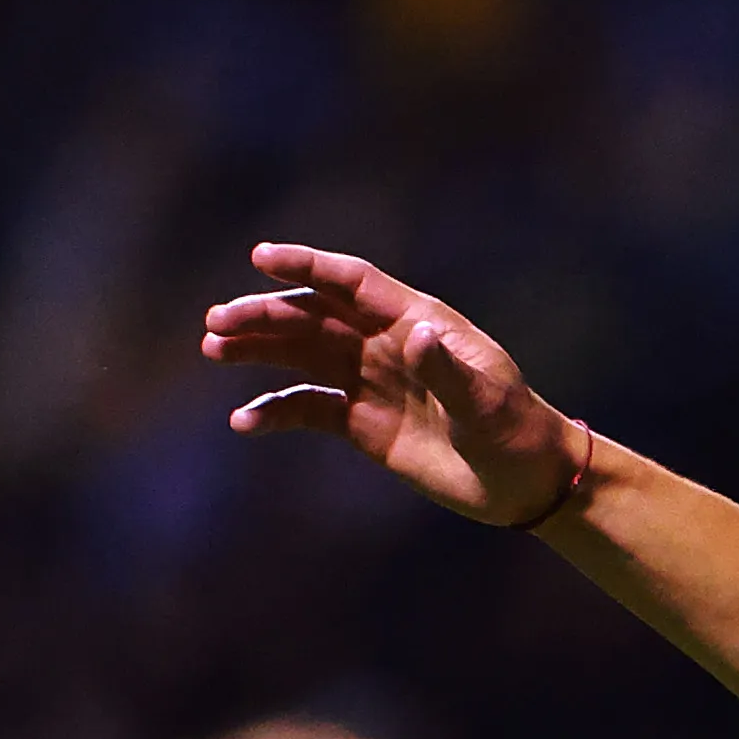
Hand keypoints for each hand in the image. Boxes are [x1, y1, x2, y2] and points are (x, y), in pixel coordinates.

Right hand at [199, 243, 579, 523]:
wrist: (525, 481)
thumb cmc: (516, 431)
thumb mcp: (487, 403)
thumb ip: (447, 370)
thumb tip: (414, 334)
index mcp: (416, 321)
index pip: (352, 282)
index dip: (308, 266)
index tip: (261, 258)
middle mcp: (386, 343)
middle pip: (314, 316)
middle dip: (264, 314)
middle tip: (217, 321)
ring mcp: (371, 380)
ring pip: (301, 354)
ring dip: (257, 349)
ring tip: (213, 349)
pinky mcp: (363, 423)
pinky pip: (309, 408)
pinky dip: (274, 412)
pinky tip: (243, 422)